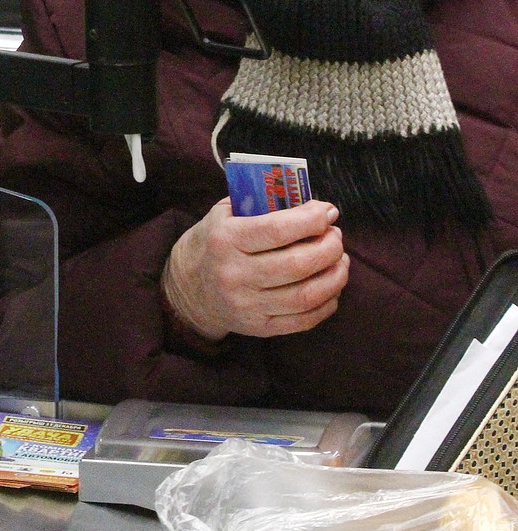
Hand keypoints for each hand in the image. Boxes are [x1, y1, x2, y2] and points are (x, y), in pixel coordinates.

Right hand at [161, 198, 348, 340]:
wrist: (189, 286)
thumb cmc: (215, 242)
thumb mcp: (225, 214)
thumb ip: (262, 203)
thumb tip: (313, 205)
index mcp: (225, 240)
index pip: (277, 229)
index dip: (311, 220)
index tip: (328, 211)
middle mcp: (234, 274)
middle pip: (298, 263)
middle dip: (329, 247)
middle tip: (336, 236)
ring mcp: (247, 304)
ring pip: (307, 294)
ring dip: (335, 275)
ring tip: (340, 259)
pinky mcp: (259, 327)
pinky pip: (305, 320)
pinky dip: (328, 302)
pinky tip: (331, 286)